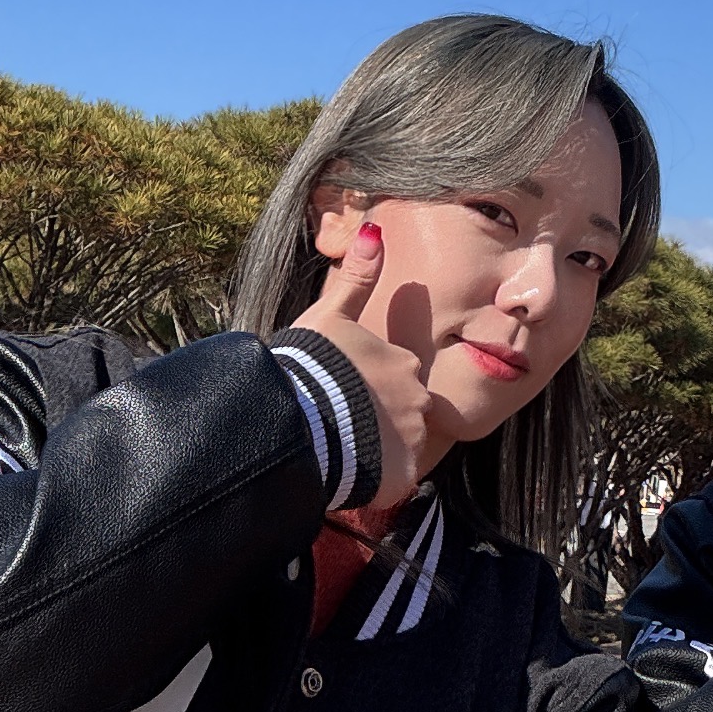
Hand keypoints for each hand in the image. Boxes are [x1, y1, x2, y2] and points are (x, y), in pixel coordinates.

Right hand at [287, 222, 445, 511]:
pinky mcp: (401, 476)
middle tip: (341, 425)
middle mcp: (418, 399)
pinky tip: (348, 474)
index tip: (345, 395)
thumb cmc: (308, 364)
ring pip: (401, 447)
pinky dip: (376, 481)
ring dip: (377, 451)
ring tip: (341, 451)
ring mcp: (412, 439)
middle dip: (379, 419)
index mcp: (403, 362)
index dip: (370, 388)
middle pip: (405, 412)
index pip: (397, 378)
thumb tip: (375, 230)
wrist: (294, 418)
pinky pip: (394, 481)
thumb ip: (356, 277)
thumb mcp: (328, 313)